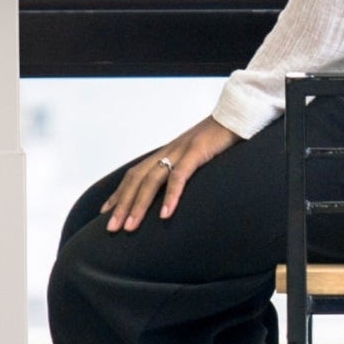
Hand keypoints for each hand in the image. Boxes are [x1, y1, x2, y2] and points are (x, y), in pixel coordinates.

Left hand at [101, 116, 238, 230]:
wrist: (237, 114)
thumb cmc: (218, 138)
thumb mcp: (195, 156)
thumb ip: (182, 169)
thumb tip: (174, 190)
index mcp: (165, 153)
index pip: (134, 174)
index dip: (119, 193)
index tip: (106, 212)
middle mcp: (167, 152)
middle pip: (136, 180)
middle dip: (122, 205)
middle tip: (111, 228)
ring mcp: (180, 151)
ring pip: (152, 181)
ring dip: (138, 205)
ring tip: (129, 227)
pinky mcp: (196, 152)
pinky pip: (180, 177)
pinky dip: (171, 196)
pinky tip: (164, 214)